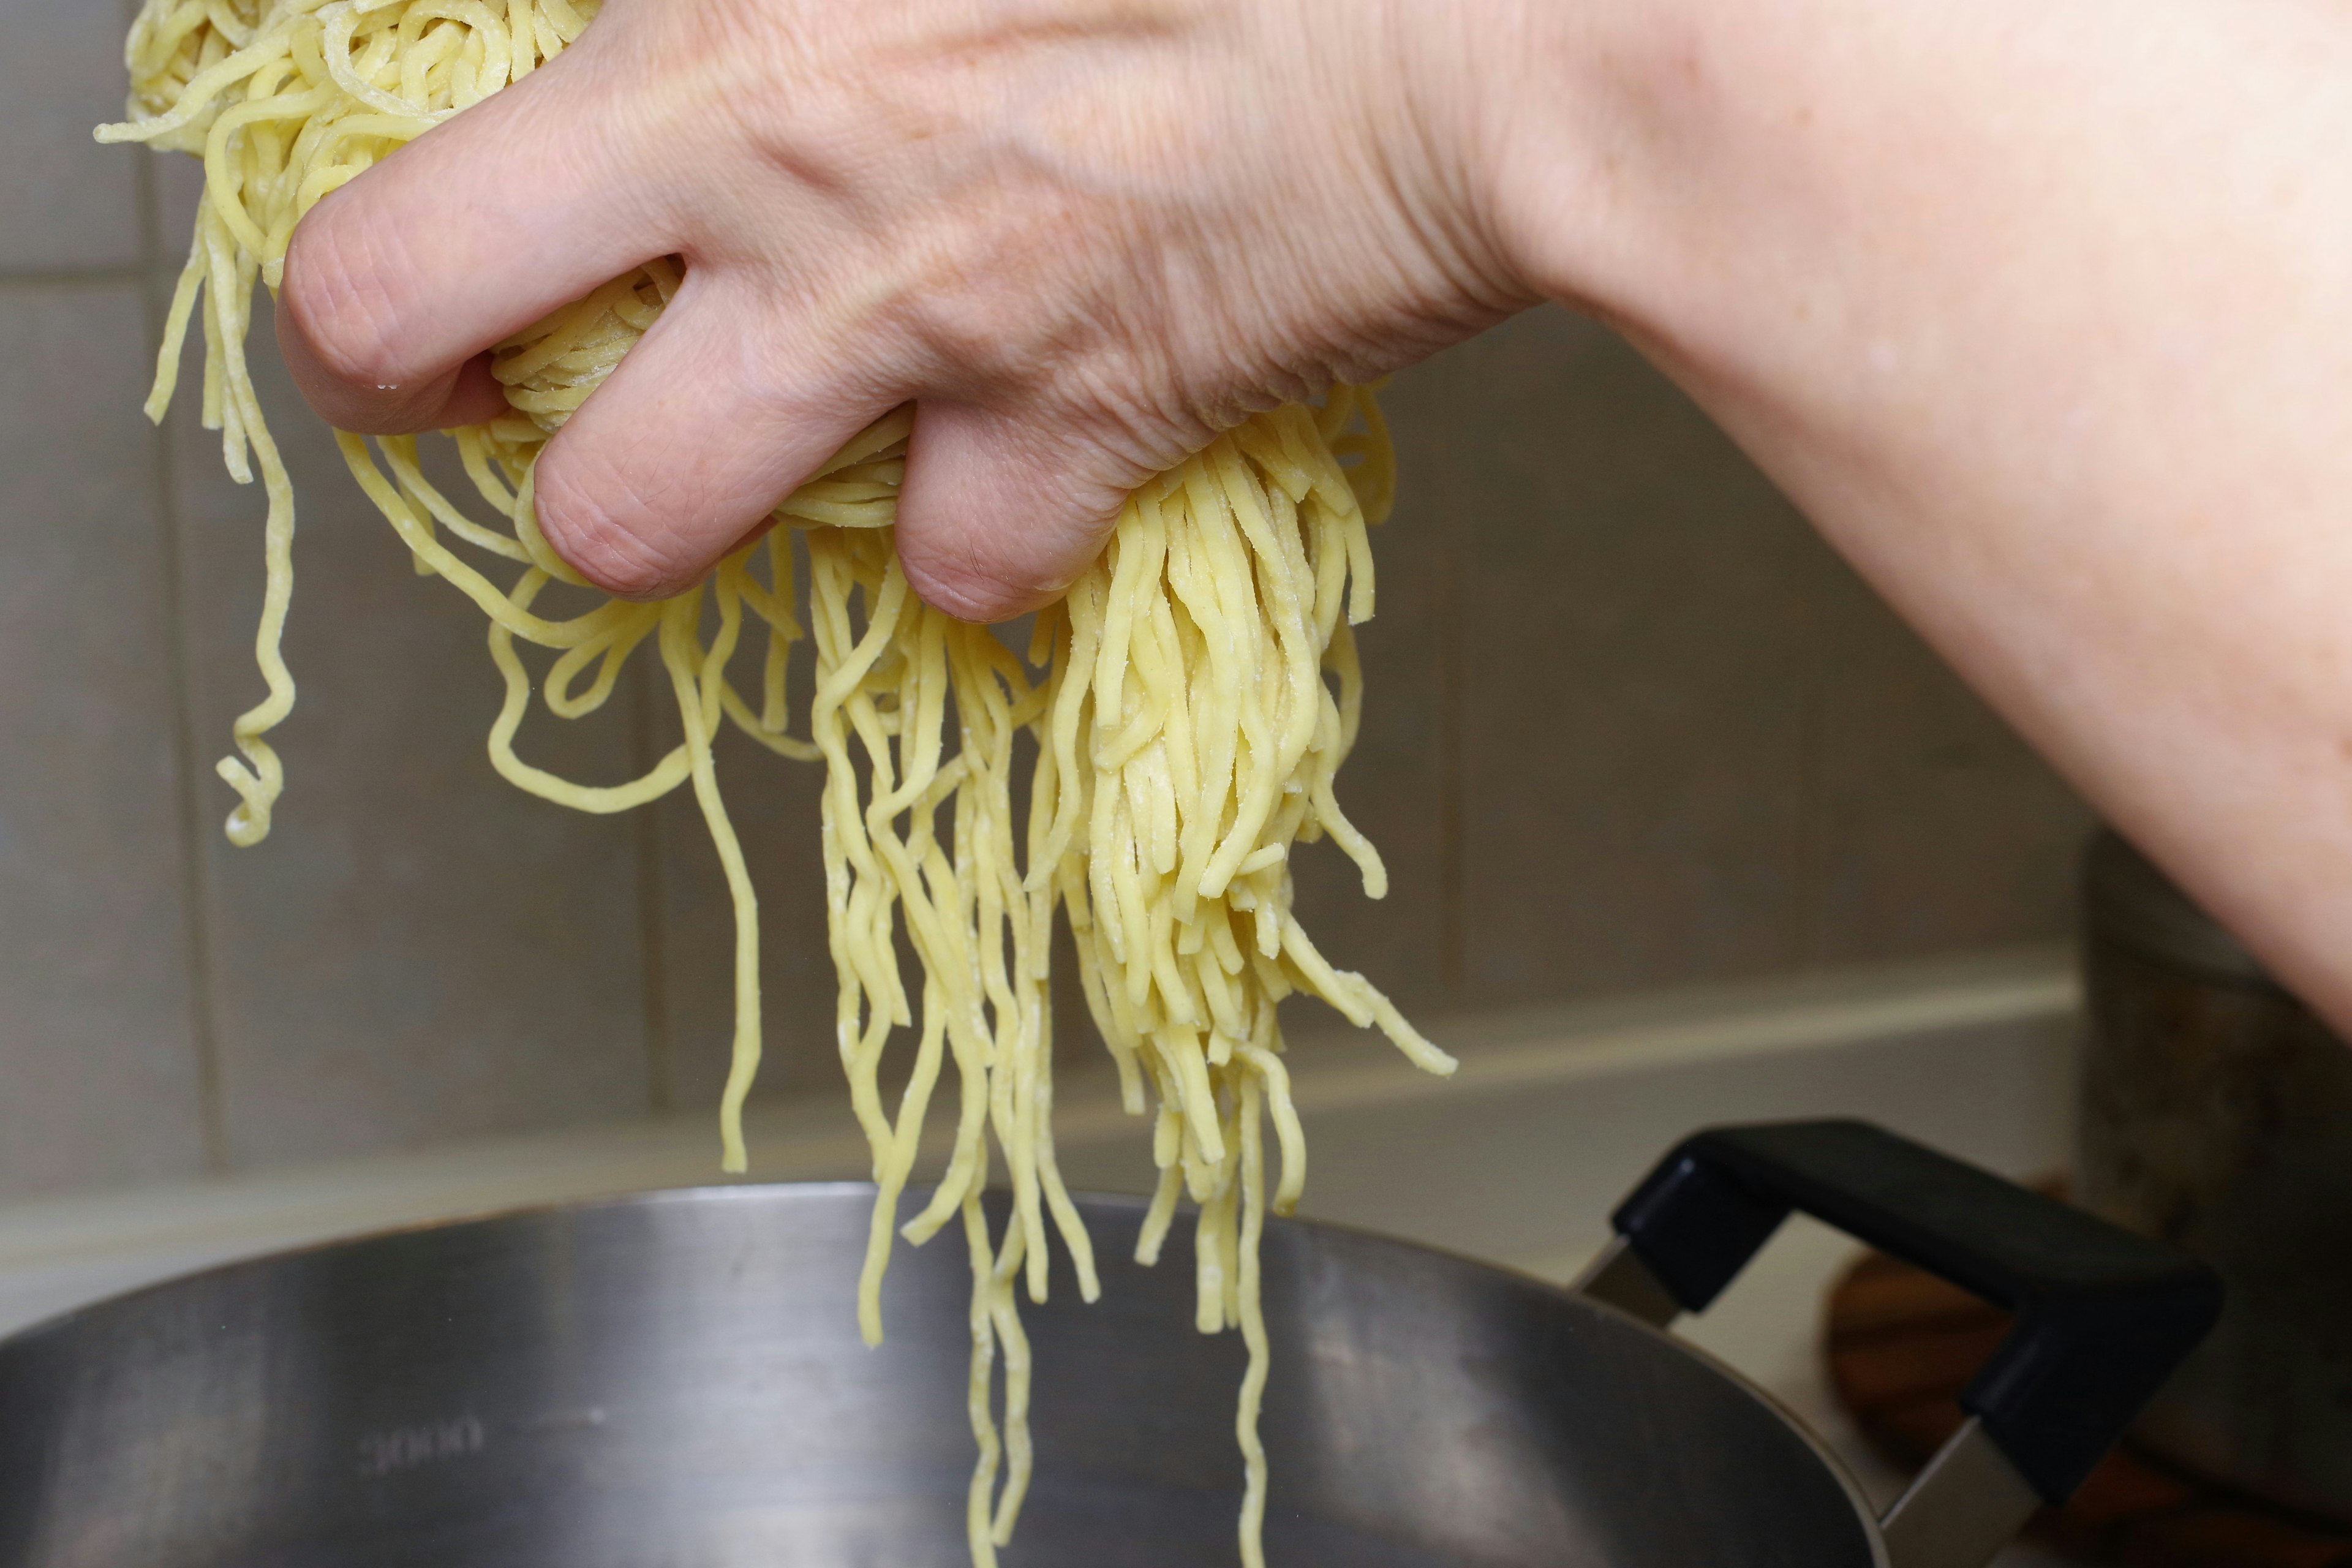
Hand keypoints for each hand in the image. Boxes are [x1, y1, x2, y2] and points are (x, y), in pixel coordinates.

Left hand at [276, 0, 1542, 617]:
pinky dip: (973, 534)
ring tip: (757, 437)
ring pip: (649, 531)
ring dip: (686, 506)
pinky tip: (1007, 457)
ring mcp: (920, 341)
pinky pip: (967, 568)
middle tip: (512, 393)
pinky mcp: (1080, 439)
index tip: (436, 293)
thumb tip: (668, 30)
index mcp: (710, 45)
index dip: (373, 285)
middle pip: (442, 381)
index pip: (397, 219)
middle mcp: (775, 202)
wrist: (1477, 9)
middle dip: (450, 418)